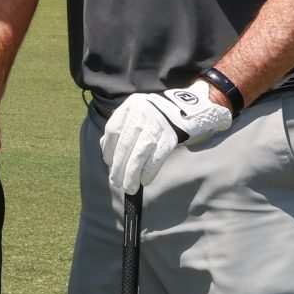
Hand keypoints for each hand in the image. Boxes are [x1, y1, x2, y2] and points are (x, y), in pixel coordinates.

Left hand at [99, 80, 232, 194]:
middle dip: (118, 168)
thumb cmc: (154, 116)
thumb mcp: (136, 114)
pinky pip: (157, 158)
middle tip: (115, 182)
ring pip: (139, 154)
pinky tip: (144, 181)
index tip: (108, 163)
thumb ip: (121, 130)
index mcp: (131, 105)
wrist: (185, 108)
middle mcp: (143, 113)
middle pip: (125, 145)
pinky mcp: (171, 137)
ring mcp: (158, 125)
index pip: (113, 130)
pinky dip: (149, 172)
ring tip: (128, 187)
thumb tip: (107, 153)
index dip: (108, 149)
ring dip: (132, 174)